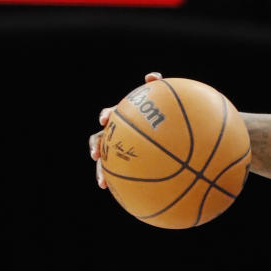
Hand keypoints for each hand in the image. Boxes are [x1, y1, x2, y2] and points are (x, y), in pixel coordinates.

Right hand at [89, 72, 162, 187]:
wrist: (174, 137)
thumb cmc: (167, 116)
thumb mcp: (164, 103)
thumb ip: (159, 87)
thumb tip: (151, 75)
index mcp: (125, 118)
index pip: (111, 114)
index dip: (106, 116)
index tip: (105, 120)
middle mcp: (119, 134)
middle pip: (100, 139)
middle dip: (95, 147)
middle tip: (95, 155)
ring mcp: (122, 150)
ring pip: (106, 161)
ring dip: (101, 171)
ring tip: (102, 182)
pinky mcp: (127, 164)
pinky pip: (122, 175)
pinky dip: (121, 183)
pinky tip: (129, 195)